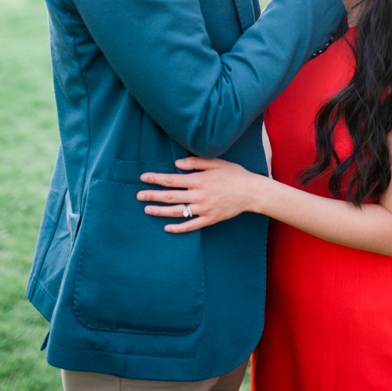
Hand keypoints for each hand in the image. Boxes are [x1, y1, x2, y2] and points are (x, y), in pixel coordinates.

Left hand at [138, 157, 264, 232]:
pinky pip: (190, 226)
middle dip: (152, 196)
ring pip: (176, 212)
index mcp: (199, 180)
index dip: (155, 178)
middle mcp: (198, 195)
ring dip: (159, 211)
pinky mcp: (209, 219)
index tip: (143, 178)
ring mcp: (203, 209)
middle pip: (169, 196)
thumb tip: (176, 164)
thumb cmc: (236, 175)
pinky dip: (177, 228)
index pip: (171, 179)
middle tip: (139, 196)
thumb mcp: (217, 163)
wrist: (252, 192)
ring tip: (147, 210)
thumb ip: (196, 162)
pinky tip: (167, 227)